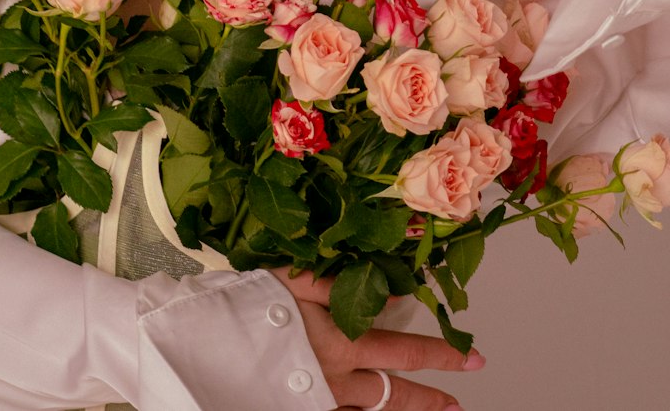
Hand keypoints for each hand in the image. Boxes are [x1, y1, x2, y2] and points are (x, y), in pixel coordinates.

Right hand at [270, 268, 483, 410]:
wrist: (203, 343)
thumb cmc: (249, 302)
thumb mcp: (298, 278)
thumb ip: (344, 284)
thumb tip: (391, 286)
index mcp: (343, 345)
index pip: (406, 351)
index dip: (443, 355)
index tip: (473, 358)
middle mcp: (338, 383)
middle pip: (395, 397)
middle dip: (431, 400)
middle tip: (458, 402)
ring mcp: (318, 404)